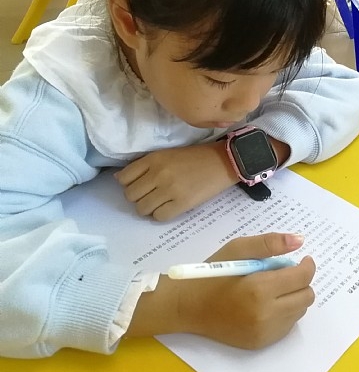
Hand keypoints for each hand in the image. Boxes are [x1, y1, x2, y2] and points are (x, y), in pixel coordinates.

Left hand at [115, 142, 237, 220]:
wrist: (224, 161)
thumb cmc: (196, 157)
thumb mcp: (167, 154)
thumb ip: (145, 165)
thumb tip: (120, 178)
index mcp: (154, 159)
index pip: (124, 178)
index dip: (129, 184)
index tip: (139, 185)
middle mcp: (158, 174)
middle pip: (131, 195)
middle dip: (139, 197)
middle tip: (151, 195)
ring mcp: (170, 189)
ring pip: (142, 208)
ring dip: (149, 208)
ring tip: (160, 202)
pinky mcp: (182, 203)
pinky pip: (159, 217)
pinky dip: (161, 215)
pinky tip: (170, 207)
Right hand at [126, 233, 315, 349]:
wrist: (187, 307)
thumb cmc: (212, 274)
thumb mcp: (238, 249)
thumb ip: (270, 243)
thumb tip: (299, 240)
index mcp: (259, 289)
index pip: (302, 277)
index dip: (306, 265)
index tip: (302, 259)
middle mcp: (266, 314)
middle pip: (306, 297)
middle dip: (301, 282)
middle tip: (286, 273)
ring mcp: (264, 332)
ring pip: (299, 312)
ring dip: (294, 297)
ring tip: (274, 288)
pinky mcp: (261, 343)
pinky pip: (287, 326)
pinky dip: (284, 313)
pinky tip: (267, 304)